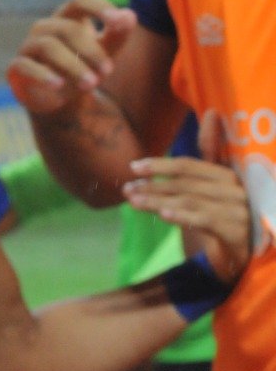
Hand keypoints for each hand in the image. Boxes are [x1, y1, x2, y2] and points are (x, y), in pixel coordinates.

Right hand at [6, 0, 135, 114]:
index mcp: (68, 18)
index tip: (118, 21)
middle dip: (91, 50)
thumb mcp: (104, 52)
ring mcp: (30, 46)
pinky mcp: (18, 67)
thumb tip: (129, 15)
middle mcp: (46, 27)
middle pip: (67, 28)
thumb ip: (117, 35)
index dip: (98, 7)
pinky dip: (43, 75)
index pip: (80, 1)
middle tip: (109, 71)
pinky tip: (59, 85)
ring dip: (73, 65)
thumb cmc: (82, 66)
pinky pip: (26, 65)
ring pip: (48, 46)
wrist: (57, 96)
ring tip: (92, 85)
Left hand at [125, 111, 251, 283]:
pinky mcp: (237, 233)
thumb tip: (212, 112)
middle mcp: (237, 190)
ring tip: (132, 201)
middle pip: (185, 183)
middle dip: (152, 184)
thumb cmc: (225, 215)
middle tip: (126, 188)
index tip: (133, 167)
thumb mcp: (214, 186)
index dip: (159, 164)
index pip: (189, 165)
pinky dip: (182, 215)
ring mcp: (240, 212)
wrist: (244, 258)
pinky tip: (161, 214)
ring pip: (189, 200)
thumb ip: (209, 154)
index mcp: (230, 175)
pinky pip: (205, 220)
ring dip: (157, 200)